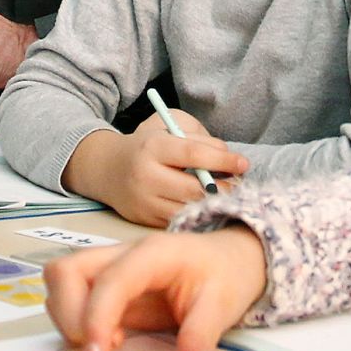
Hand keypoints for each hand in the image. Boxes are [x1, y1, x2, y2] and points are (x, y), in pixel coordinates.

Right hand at [44, 224, 268, 350]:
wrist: (230, 258)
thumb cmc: (224, 273)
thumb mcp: (222, 304)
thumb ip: (203, 336)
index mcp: (151, 254)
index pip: (109, 281)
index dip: (96, 320)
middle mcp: (121, 255)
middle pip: (66, 271)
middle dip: (69, 316)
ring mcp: (110, 269)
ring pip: (62, 282)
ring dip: (69, 320)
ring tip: (106, 347)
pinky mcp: (107, 287)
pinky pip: (73, 298)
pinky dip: (77, 323)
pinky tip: (109, 342)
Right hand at [63, 114, 249, 227]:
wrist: (106, 169)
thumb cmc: (147, 146)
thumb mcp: (167, 130)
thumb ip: (198, 139)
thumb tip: (227, 157)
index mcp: (153, 146)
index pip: (193, 154)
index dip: (223, 159)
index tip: (244, 163)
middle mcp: (146, 175)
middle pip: (195, 188)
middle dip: (223, 188)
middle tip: (239, 185)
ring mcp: (145, 201)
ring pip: (189, 208)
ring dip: (213, 204)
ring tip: (226, 195)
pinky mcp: (145, 220)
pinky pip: (179, 220)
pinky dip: (197, 214)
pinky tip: (206, 206)